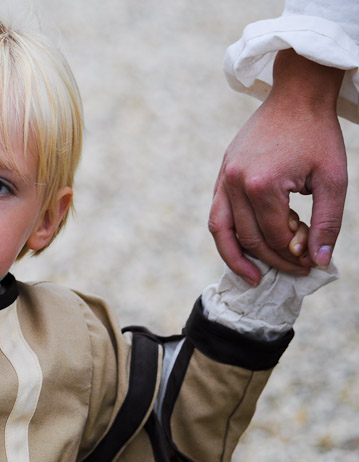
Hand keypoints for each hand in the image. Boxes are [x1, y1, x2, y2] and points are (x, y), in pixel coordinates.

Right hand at [209, 49, 346, 284]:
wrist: (296, 96)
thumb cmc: (318, 135)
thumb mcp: (334, 180)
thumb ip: (327, 223)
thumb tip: (318, 261)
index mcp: (262, 184)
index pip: (274, 236)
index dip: (294, 255)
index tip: (311, 265)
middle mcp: (235, 183)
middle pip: (249, 237)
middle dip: (273, 259)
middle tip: (296, 268)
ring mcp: (224, 178)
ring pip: (221, 230)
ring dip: (236, 257)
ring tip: (252, 276)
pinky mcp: (222, 173)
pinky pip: (217, 213)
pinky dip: (227, 234)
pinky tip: (242, 246)